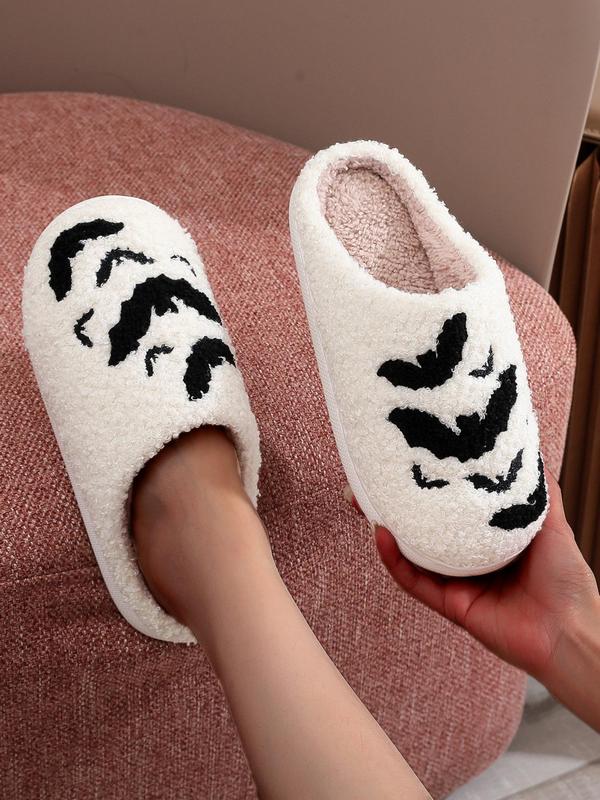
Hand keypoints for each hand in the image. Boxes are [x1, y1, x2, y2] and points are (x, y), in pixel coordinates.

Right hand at [348, 472, 598, 681]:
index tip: (408, 462)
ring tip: (364, 502)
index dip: (426, 489)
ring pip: (409, 554)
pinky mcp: (448, 605)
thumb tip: (525, 450)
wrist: (572, 628)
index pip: (448, 510)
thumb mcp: (551, 521)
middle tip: (368, 483)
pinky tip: (381, 535)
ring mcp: (454, 583)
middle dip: (392, 507)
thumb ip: (537, 490)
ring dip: (384, 530)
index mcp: (487, 541)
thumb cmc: (567, 579)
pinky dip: (394, 560)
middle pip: (420, 531)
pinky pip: (413, 581)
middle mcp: (467, 561)